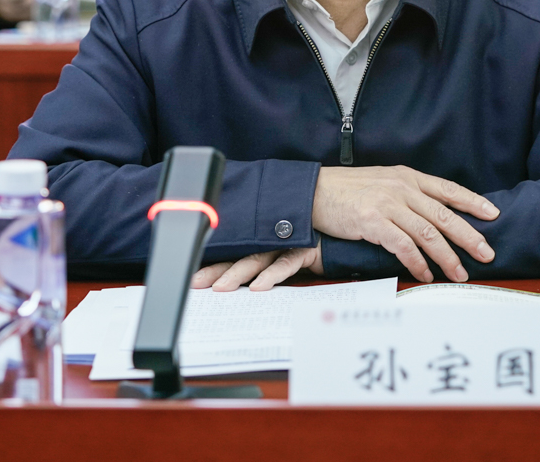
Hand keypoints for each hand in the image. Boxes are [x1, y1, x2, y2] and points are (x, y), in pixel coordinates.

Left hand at [191, 245, 322, 292]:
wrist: (347, 241)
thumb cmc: (318, 256)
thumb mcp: (287, 268)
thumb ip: (267, 276)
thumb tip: (246, 297)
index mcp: (264, 247)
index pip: (233, 258)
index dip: (212, 268)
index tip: (193, 281)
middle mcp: (272, 244)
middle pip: (237, 258)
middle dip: (215, 271)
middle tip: (196, 284)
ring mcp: (287, 244)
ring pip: (256, 259)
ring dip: (237, 274)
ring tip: (221, 289)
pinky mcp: (305, 249)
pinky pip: (286, 263)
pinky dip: (272, 275)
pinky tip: (259, 287)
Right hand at [312, 166, 498, 282]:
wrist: (314, 191)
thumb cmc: (347, 190)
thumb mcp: (382, 182)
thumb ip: (407, 194)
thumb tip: (431, 215)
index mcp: (407, 177)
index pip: (448, 189)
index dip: (473, 202)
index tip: (493, 214)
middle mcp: (402, 189)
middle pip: (444, 215)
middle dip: (470, 236)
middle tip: (487, 253)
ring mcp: (388, 204)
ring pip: (428, 233)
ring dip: (447, 257)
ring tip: (459, 273)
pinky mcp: (373, 222)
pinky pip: (403, 246)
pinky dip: (417, 263)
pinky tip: (425, 274)